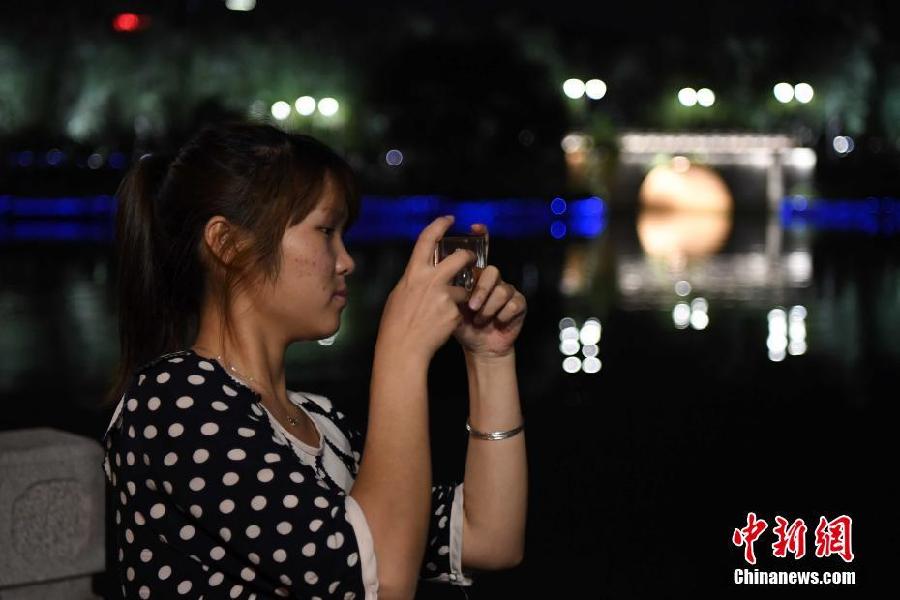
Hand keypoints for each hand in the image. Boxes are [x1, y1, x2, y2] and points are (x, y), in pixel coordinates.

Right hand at [376, 215, 477, 360]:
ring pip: (464, 289)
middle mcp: (431, 280)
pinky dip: (456, 315)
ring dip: (461, 297)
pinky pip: (461, 309)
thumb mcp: (399, 294)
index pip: (427, 240)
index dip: (439, 225)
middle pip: (459, 258)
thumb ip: (413, 281)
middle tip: (471, 258)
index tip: (449, 219)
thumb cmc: (395, 323)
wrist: (403, 347)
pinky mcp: (455, 312)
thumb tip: (421, 274)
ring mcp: (445, 296)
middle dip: (469, 256)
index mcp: (414, 273)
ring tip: (446, 310)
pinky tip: (443, 325)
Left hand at [452, 224, 526, 357]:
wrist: (479, 347)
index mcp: (474, 276)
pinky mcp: (518, 304)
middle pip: (491, 271)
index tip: (475, 226)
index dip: (480, 235)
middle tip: (472, 307)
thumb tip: (433, 274)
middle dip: (481, 289)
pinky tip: (495, 322)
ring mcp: (507, 290)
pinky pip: (513, 303)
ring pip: (501, 288)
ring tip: (479, 319)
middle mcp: (491, 280)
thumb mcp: (447, 306)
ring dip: (489, 307)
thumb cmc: (461, 325)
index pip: (479, 251)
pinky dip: (501, 315)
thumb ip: (443, 288)